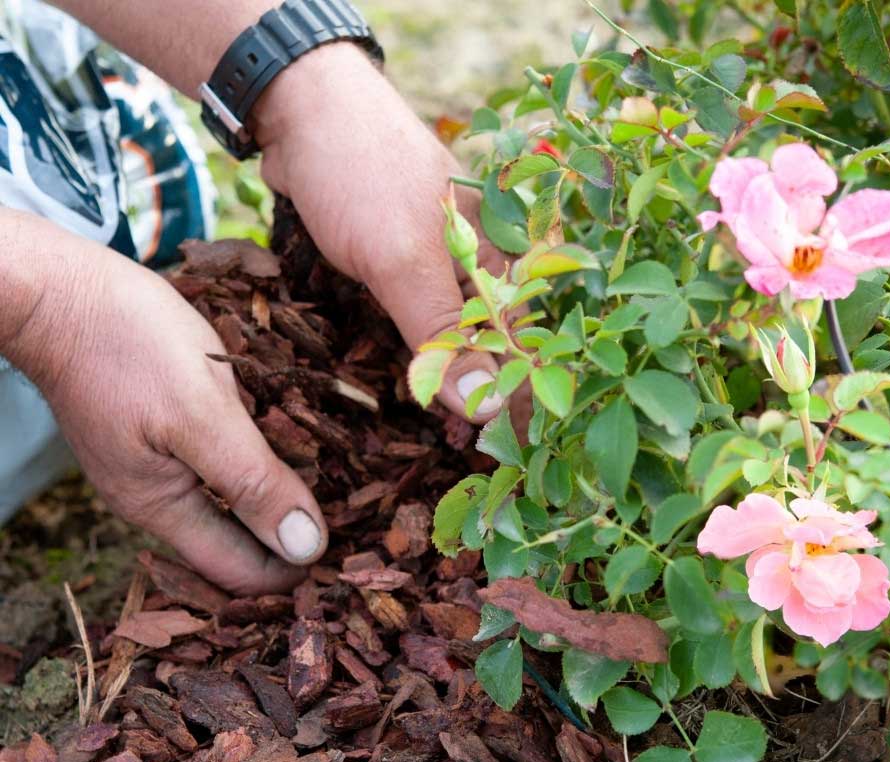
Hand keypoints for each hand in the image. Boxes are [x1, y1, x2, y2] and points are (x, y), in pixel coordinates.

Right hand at [2, 212, 326, 594]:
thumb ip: (252, 483)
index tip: (347, 551)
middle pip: (235, 543)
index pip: (240, 571)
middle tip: (352, 516)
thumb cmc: (129, 344)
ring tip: (332, 481)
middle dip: (289, 537)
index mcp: (164, 507)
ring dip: (273, 499)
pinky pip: (214, 466)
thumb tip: (306, 549)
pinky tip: (286, 444)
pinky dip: (252, 465)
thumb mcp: (203, 414)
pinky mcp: (157, 432)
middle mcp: (157, 498)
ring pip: (227, 504)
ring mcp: (153, 465)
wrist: (60, 288)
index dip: (293, 570)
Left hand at [254, 44, 506, 421]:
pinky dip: (421, 357)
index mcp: (501, 259)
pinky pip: (421, 322)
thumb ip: (445, 334)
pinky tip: (417, 387)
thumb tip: (487, 408)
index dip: (525, 399)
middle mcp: (479, 264)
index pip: (527, 343)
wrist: (299, 112)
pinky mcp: (402, 268)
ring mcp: (440, 265)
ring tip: (451, 437)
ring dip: (454, 384)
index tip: (520, 455)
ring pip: (458, 338)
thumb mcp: (404, 261)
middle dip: (488, 401)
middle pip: (496, 346)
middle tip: (476, 457)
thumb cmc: (362, 176)